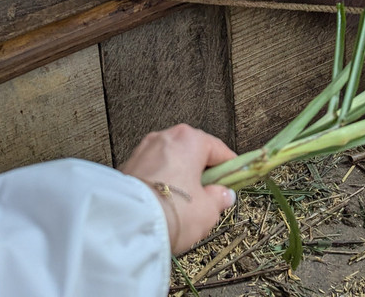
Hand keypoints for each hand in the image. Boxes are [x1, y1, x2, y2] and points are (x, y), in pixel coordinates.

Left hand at [119, 124, 236, 253]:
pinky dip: (162, 182)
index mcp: (189, 140)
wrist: (129, 225)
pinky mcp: (128, 165)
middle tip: (212, 194)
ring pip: (171, 161)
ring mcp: (144, 149)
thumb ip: (219, 199)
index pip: (218, 149)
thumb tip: (223, 195)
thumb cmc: (172, 212)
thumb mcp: (208, 211)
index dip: (230, 168)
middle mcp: (165, 137)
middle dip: (203, 171)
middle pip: (193, 152)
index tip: (236, 180)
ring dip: (181, 176)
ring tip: (187, 203)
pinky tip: (166, 202)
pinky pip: (154, 171)